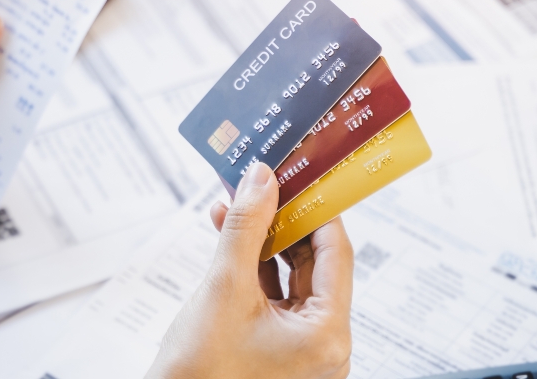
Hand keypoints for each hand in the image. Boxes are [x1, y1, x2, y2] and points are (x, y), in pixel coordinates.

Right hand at [146, 163, 353, 378]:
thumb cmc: (200, 370)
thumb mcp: (225, 286)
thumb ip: (246, 227)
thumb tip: (262, 180)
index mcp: (327, 335)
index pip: (336, 254)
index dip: (317, 210)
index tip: (301, 177)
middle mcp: (325, 345)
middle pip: (315, 266)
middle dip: (284, 222)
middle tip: (265, 186)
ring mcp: (303, 351)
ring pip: (293, 280)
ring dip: (265, 242)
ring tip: (238, 206)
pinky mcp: (280, 351)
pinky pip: (276, 298)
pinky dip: (256, 268)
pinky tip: (231, 237)